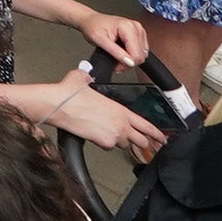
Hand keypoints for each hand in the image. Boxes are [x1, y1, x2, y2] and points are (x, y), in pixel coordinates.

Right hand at [37, 68, 165, 162]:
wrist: (59, 105)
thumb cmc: (70, 94)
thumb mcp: (84, 78)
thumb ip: (90, 77)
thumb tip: (87, 73)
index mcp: (121, 110)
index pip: (146, 125)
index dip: (156, 134)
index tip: (162, 138)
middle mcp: (120, 124)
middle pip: (141, 140)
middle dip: (143, 142)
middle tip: (145, 144)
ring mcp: (112, 136)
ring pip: (124, 144)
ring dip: (121, 141)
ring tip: (111, 134)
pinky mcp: (101, 144)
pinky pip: (109, 147)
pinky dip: (106, 143)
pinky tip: (98, 135)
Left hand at [79, 13, 148, 69]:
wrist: (90, 20)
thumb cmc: (93, 27)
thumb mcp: (100, 40)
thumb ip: (116, 52)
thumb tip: (129, 62)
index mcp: (128, 27)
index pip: (137, 54)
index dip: (127, 63)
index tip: (116, 65)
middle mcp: (136, 27)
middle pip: (141, 55)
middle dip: (128, 62)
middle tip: (115, 61)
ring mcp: (138, 30)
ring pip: (142, 54)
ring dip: (130, 60)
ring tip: (117, 56)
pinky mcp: (138, 35)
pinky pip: (140, 51)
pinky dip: (131, 55)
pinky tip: (121, 52)